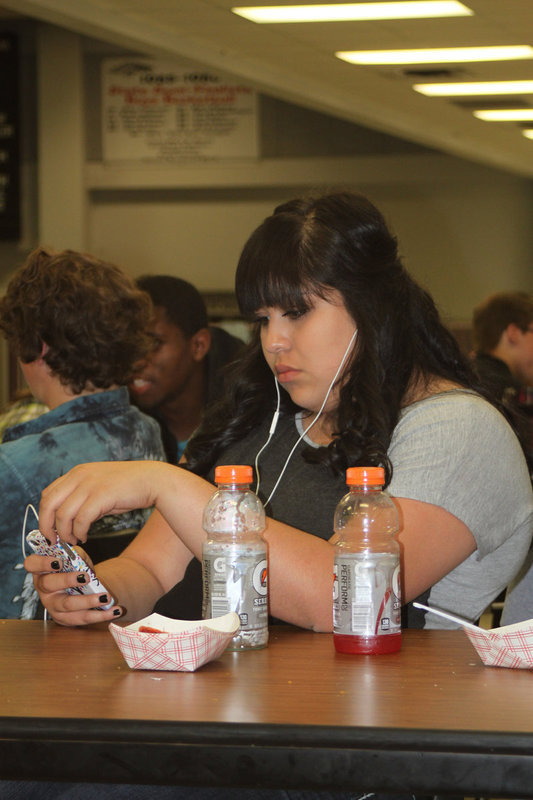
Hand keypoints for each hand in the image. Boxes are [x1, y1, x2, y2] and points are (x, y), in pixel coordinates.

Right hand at [24, 551, 121, 626]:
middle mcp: (43, 588)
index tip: (59, 562)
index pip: (32, 564)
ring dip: (88, 602)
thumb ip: (77, 556)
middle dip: (67, 580)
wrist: (83, 586)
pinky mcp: (64, 619)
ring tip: (105, 597)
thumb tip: (80, 560)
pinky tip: (115, 611)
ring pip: (67, 605)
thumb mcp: (75, 558)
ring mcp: (52, 605)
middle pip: (49, 584)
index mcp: (42, 569)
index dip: (42, 563)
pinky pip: (81, 619)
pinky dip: (100, 615)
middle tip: (85, 577)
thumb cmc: (74, 568)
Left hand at [38, 460, 170, 543]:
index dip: (45, 515)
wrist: (153, 480)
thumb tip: (66, 517)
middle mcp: (79, 476)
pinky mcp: (102, 495)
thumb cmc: (128, 486)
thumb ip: (81, 496)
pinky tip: (85, 537)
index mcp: (77, 472)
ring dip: (65, 532)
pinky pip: (81, 520)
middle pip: (49, 504)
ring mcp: (90, 485)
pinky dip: (79, 533)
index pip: (48, 494)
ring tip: (74, 540)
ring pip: (63, 515)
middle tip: (54, 540)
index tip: (51, 530)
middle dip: (47, 526)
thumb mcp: (99, 486)